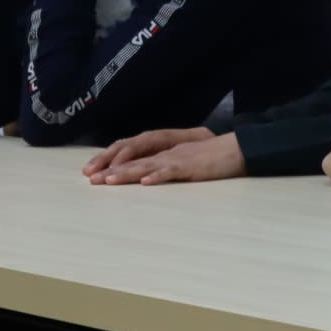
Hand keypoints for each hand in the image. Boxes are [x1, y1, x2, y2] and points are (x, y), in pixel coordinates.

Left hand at [90, 132, 249, 184]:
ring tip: (109, 180)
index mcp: (165, 150)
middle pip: (134, 158)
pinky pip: (173, 171)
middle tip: (91, 179)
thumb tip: (148, 177)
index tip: (93, 173)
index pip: (133, 154)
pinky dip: (159, 176)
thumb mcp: (185, 162)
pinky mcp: (192, 166)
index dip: (112, 162)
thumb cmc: (214, 158)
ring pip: (148, 164)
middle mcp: (168, 151)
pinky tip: (146, 182)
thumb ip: (168, 166)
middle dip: (111, 168)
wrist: (239, 149)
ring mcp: (179, 158)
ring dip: (127, 173)